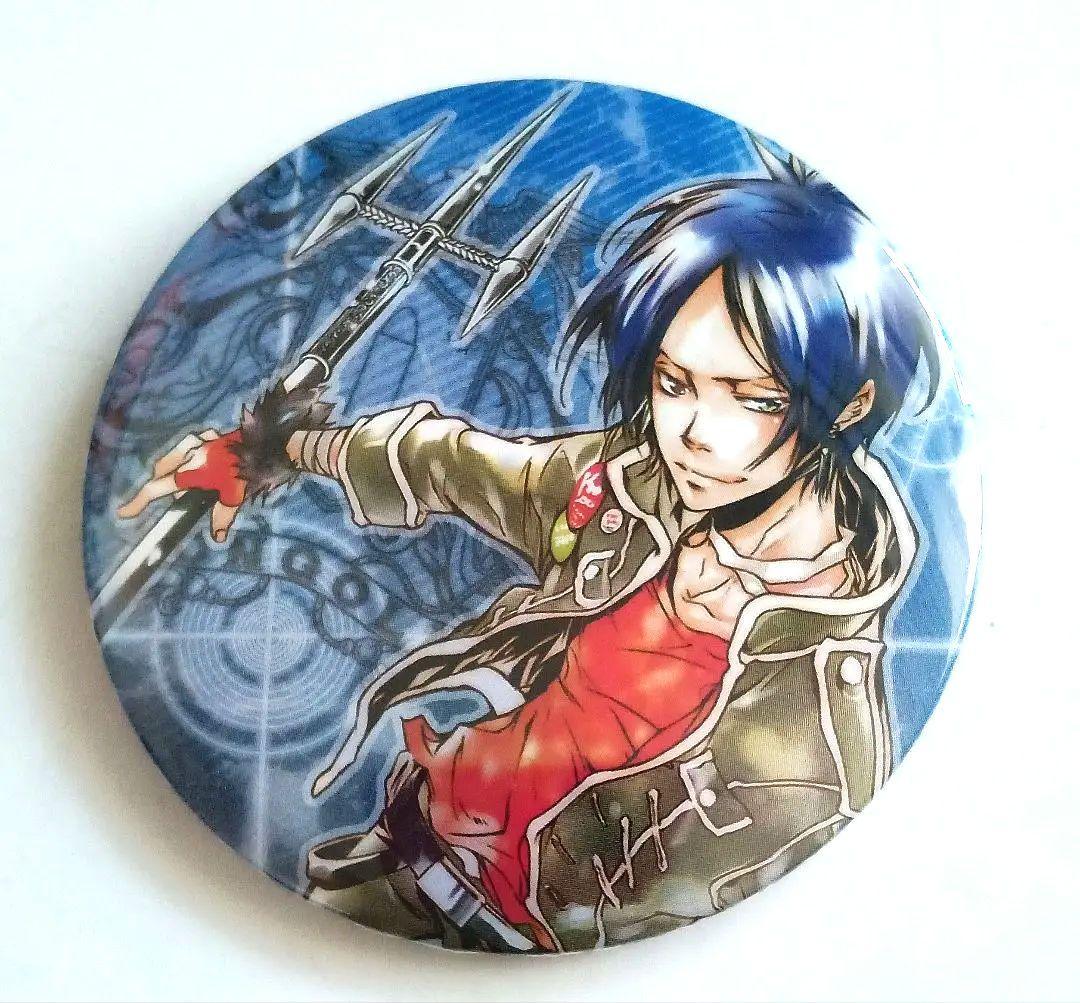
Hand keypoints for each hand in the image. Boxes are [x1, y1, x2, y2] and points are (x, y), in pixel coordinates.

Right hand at [117, 428, 245, 541]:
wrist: (265, 445)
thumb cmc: (248, 473)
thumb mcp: (234, 498)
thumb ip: (222, 517)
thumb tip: (217, 537)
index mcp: (189, 473)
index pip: (156, 489)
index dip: (138, 502)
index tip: (124, 513)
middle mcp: (188, 455)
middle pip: (163, 472)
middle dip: (163, 485)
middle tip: (177, 497)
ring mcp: (198, 441)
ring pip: (174, 457)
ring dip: (173, 469)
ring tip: (184, 480)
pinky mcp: (209, 434)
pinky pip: (191, 445)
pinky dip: (189, 454)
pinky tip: (200, 459)